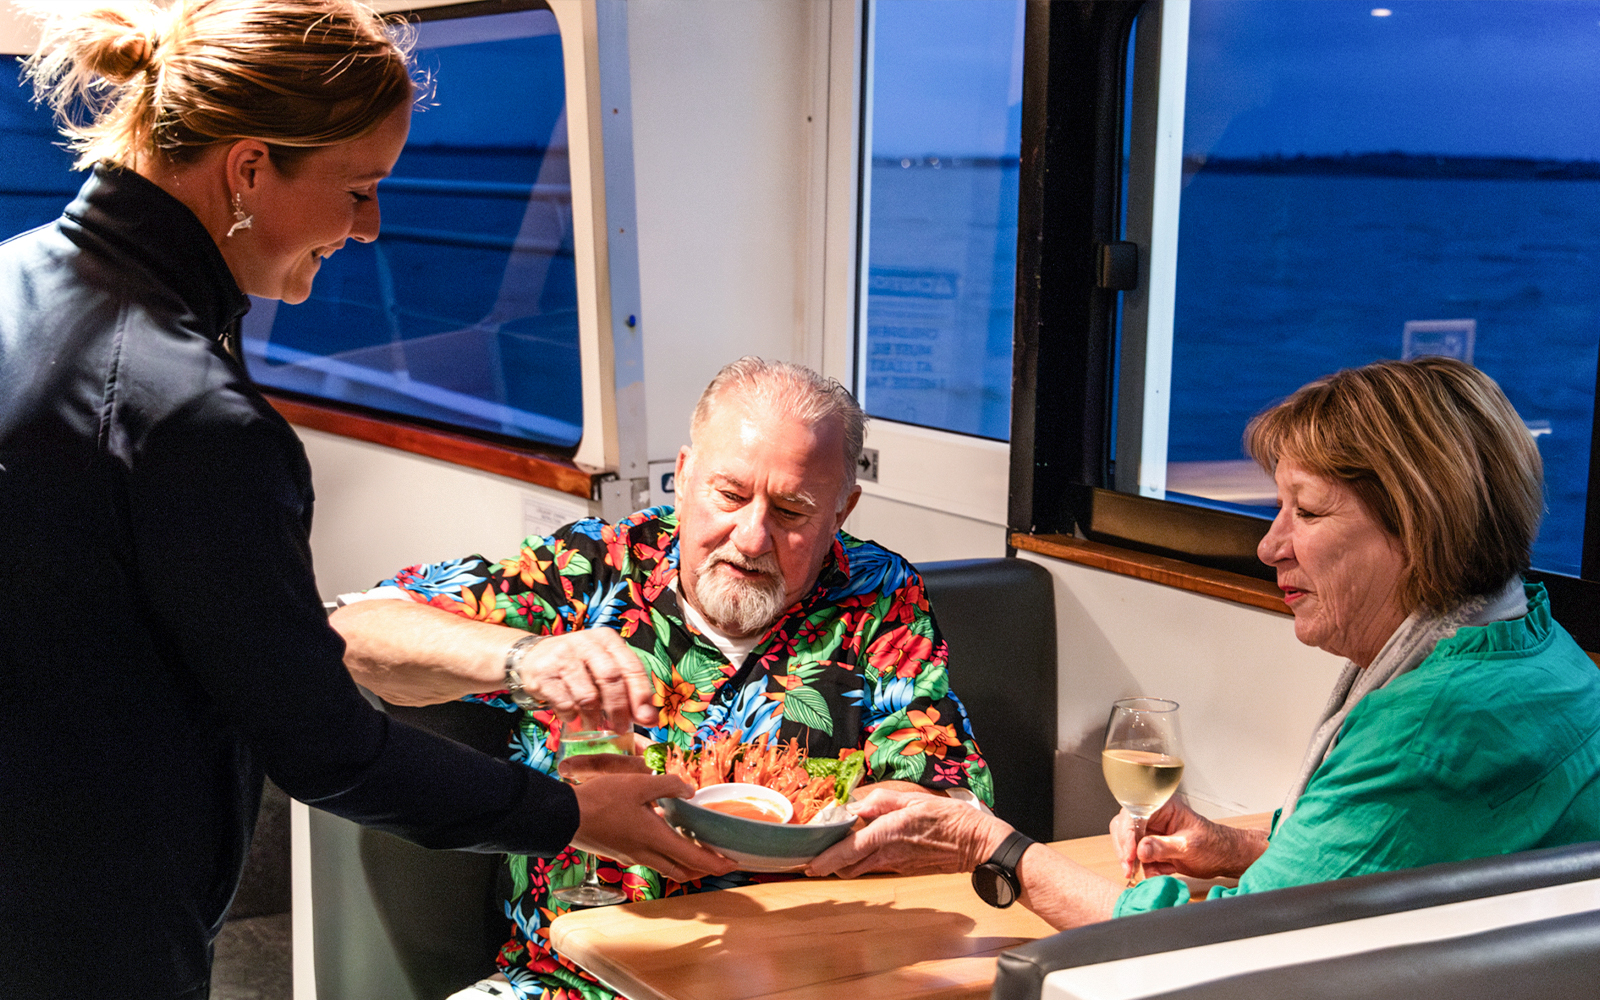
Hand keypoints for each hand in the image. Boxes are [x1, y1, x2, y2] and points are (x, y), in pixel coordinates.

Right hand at [516, 629, 658, 729]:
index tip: (647, 718)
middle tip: (621, 728)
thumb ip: (626, 688)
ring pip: (588, 695)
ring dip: (594, 717)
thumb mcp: (602, 665)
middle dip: (619, 708)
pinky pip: (565, 703)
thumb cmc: (578, 664)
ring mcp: (563, 657)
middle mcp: (586, 643)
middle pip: (611, 679)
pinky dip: (573, 717)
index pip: (631, 666)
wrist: (533, 656)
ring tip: (595, 726)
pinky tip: (575, 719)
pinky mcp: (544, 674)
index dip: (641, 694)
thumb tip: (650, 718)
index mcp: (607, 639)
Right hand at [571, 773, 736, 881]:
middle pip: (682, 871)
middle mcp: (646, 854)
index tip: (733, 865)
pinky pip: (650, 860)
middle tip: (718, 862)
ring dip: (684, 865)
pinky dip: (665, 857)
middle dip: (703, 870)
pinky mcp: (619, 854)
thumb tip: (690, 790)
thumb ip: (668, 786)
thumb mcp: (639, 783)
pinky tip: (661, 839)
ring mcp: (631, 857)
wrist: (565, 817)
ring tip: (694, 853)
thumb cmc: (602, 800)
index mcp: (656, 839)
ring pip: (665, 868)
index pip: (694, 859)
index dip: (716, 864)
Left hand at [804, 788, 1010, 878]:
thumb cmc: (950, 819)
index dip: (826, 860)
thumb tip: (857, 805)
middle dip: (829, 864)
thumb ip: (884, 801)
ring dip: (844, 864)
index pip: (848, 851)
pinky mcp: (903, 868)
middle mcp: (888, 854)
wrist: (976, 844)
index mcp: (888, 834)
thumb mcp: (916, 800)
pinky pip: (875, 866)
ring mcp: (895, 864)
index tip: (809, 865)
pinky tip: (863, 847)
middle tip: (814, 854)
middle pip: (848, 867)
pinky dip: (862, 860)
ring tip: (834, 849)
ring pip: (860, 869)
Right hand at [1110, 798, 1265, 880]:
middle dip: (1126, 849)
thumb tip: (1140, 850)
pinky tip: (1162, 872)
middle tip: (1129, 867)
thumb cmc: (1215, 845)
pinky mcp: (1153, 848)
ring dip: (1134, 862)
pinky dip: (1146, 869)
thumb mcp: (1189, 846)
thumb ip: (1163, 847)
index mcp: (1163, 806)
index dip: (1128, 834)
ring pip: (1128, 845)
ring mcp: (1152, 833)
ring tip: (1149, 873)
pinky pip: (1139, 859)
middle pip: (1125, 828)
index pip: (1134, 815)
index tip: (1130, 854)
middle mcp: (1154, 817)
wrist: (1225, 858)